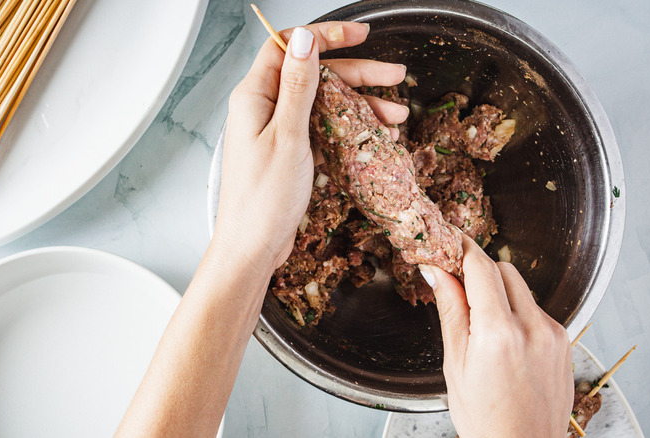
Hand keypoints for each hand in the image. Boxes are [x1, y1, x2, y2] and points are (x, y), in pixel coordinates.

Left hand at [213, 21, 408, 272]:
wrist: (252, 248)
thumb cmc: (262, 200)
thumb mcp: (287, 137)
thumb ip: (297, 86)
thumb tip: (303, 39)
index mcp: (254, 97)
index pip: (288, 47)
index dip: (325, 36)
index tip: (360, 35)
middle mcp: (264, 109)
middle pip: (315, 75)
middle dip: (357, 74)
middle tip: (394, 75)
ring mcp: (277, 131)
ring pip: (324, 104)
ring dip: (361, 105)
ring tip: (397, 115)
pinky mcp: (290, 152)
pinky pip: (323, 130)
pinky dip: (350, 130)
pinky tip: (377, 135)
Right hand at [429, 235, 573, 437]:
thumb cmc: (485, 417)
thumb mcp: (456, 363)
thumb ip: (451, 310)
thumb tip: (437, 272)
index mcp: (498, 333)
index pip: (481, 267)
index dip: (463, 247)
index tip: (450, 239)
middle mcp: (532, 327)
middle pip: (504, 270)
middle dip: (480, 271)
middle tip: (459, 287)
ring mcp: (553, 334)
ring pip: (522, 288)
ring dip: (500, 292)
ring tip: (483, 324)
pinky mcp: (565, 341)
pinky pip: (537, 309)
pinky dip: (518, 312)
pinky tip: (505, 340)